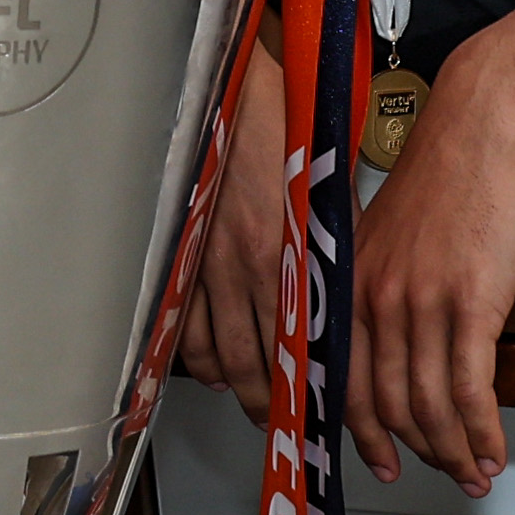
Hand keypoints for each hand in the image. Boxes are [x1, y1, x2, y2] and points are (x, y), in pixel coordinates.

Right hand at [175, 35, 291, 408]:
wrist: (231, 93)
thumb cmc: (282, 130)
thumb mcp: (322, 193)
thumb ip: (327, 246)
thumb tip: (336, 284)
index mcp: (288, 256)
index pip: (301, 344)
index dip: (311, 385)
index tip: (322, 408)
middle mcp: (247, 270)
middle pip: (255, 365)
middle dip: (268, 403)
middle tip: (279, 421)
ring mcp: (206, 266)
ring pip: (214, 354)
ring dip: (230, 385)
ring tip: (244, 399)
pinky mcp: (179, 255)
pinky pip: (183, 324)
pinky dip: (194, 354)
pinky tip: (206, 363)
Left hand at [347, 45, 514, 494]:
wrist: (481, 122)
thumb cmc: (445, 172)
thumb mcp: (391, 234)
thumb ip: (383, 287)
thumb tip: (397, 341)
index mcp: (349, 284)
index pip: (344, 380)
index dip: (363, 434)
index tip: (384, 461)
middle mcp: (373, 299)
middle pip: (387, 405)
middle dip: (417, 452)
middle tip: (443, 474)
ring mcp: (419, 304)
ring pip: (428, 406)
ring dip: (455, 451)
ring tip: (477, 472)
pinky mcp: (469, 302)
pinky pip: (470, 389)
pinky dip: (482, 431)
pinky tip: (494, 449)